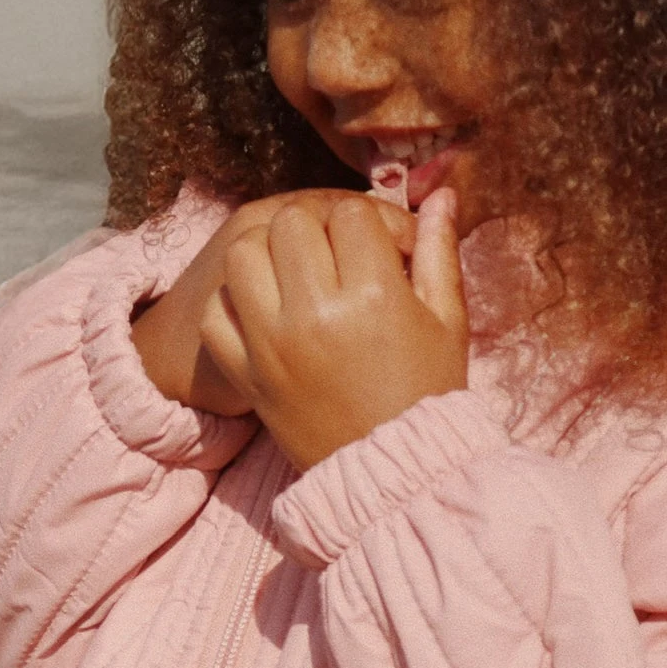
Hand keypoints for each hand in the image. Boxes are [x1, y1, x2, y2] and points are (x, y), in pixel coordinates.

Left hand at [197, 189, 468, 469]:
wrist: (394, 473)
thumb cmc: (429, 393)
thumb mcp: (448, 322)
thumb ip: (439, 252)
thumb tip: (442, 195)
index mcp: (374, 295)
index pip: (351, 213)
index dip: (372, 223)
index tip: (384, 251)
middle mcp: (315, 313)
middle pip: (292, 221)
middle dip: (319, 227)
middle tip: (339, 257)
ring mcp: (272, 343)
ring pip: (244, 253)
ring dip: (269, 252)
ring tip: (297, 275)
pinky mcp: (246, 373)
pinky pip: (218, 311)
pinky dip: (236, 302)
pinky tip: (268, 310)